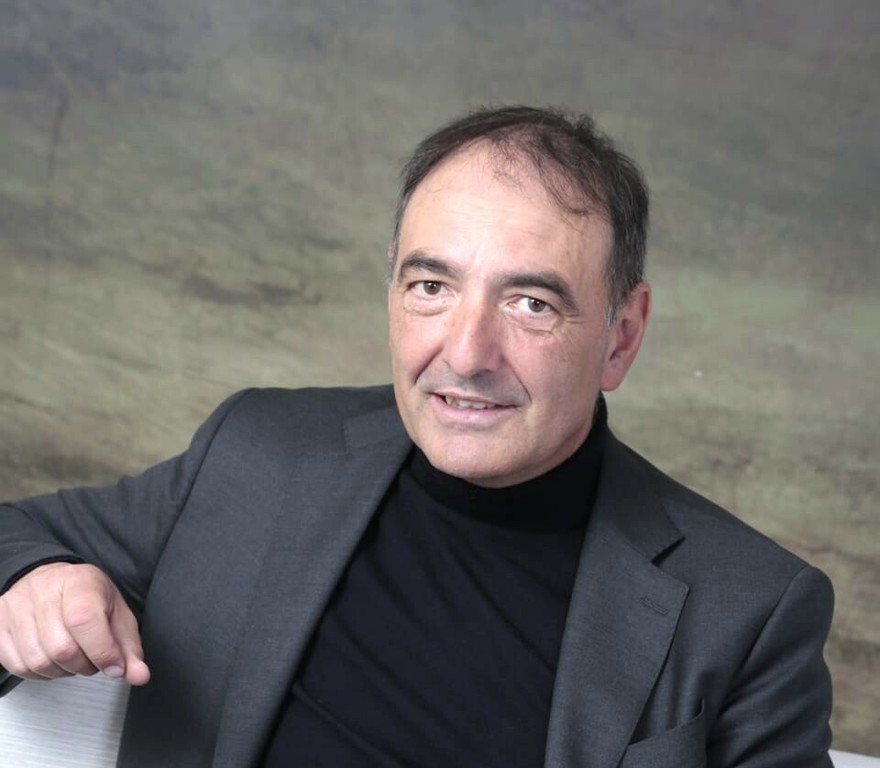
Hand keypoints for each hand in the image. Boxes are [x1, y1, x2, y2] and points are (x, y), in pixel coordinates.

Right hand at [0, 563, 149, 685]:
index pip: (85, 620)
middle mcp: (44, 591)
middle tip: (93, 659)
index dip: (102, 651)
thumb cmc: (86, 596)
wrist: (51, 580)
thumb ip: (128, 647)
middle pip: (61, 648)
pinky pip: (18, 666)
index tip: (115, 665)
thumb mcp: (117, 613)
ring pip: (38, 661)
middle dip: (84, 665)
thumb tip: (139, 675)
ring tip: (74, 658)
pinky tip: (53, 660)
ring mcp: (16, 608)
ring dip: (63, 672)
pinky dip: (41, 674)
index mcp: (80, 582)